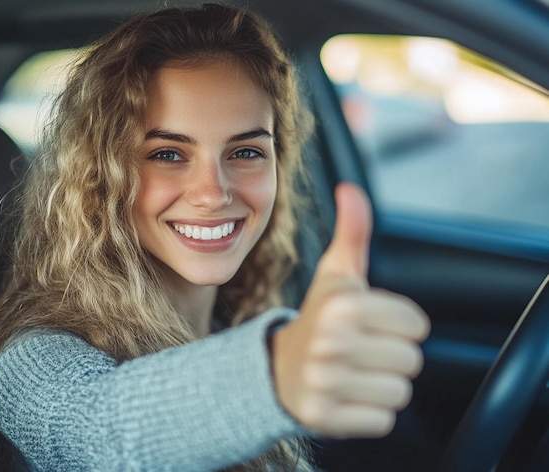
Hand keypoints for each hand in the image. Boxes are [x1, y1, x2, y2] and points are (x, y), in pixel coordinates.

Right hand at [271, 183, 429, 437]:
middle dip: (391, 355)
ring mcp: (327, 382)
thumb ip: (353, 232)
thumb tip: (351, 189)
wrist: (276, 368)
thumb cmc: (319, 318)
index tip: (371, 325)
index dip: (399, 324)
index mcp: (344, 304)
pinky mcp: (325, 417)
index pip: (417, 324)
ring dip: (381, 384)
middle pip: (412, 360)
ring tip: (354, 372)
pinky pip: (382, 420)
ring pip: (399, 392)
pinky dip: (368, 411)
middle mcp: (332, 343)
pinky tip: (345, 394)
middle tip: (360, 350)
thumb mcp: (336, 275)